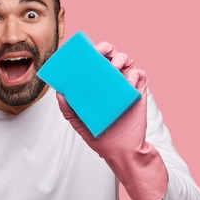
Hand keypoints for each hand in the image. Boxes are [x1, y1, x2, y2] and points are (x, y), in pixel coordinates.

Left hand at [56, 42, 167, 199]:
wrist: (119, 150)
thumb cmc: (98, 133)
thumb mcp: (78, 120)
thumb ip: (68, 107)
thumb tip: (59, 92)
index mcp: (96, 85)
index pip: (94, 63)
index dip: (92, 53)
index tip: (87, 50)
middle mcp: (111, 81)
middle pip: (111, 57)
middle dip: (107, 49)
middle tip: (102, 51)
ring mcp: (125, 85)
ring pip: (126, 61)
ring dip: (121, 58)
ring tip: (114, 66)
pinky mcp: (139, 92)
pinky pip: (140, 75)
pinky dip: (134, 73)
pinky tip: (127, 81)